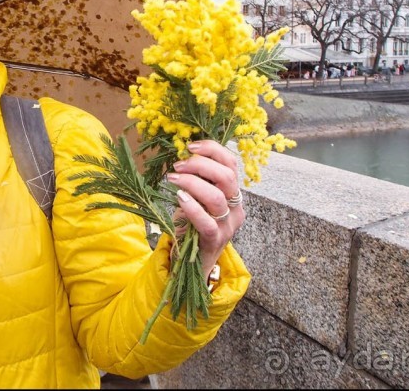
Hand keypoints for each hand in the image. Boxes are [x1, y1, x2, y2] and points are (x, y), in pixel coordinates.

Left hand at [165, 140, 244, 281]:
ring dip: (192, 182)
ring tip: (173, 178)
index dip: (213, 150)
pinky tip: (179, 198)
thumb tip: (183, 154)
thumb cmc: (192, 225)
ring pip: (217, 197)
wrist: (192, 262)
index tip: (190, 146)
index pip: (232, 164)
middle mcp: (236, 208)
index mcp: (233, 194)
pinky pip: (207, 222)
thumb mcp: (197, 198)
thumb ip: (197, 179)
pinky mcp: (215, 240)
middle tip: (179, 164)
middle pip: (227, 177)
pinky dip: (192, 207)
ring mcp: (228, 226)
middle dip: (200, 165)